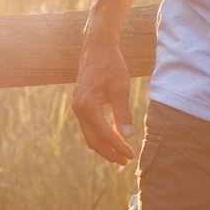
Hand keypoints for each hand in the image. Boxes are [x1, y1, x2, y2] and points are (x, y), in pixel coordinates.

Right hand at [67, 19, 135, 165]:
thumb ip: (123, 113)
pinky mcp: (81, 104)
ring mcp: (78, 107)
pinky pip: (89, 126)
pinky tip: (112, 138)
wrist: (97, 48)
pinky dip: (100, 135)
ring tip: (120, 154)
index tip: (131, 155)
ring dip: (104, 146)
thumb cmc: (110, 65)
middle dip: (109, 153)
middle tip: (125, 162)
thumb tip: (127, 136)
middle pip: (92, 140)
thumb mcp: (120, 89)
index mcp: (87, 106)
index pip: (104, 134)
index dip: (118, 147)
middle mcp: (79, 109)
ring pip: (89, 134)